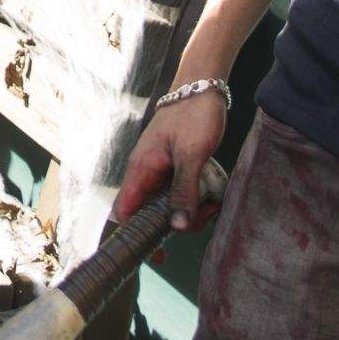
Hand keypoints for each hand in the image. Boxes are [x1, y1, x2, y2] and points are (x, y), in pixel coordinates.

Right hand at [112, 87, 228, 228]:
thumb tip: (177, 226)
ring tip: (212, 204)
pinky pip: (179, 192)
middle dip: (176, 223)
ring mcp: (160, 170)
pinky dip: (194, 199)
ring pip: (167, 204)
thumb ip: (183, 191)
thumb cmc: (193, 114)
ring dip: (190, 211)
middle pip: (150, 213)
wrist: (203, 86)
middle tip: (202, 218)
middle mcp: (146, 172)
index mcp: (141, 168)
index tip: (157, 254)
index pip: (126, 211)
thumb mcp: (191, 155)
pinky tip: (212, 196)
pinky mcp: (174, 167)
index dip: (135, 235)